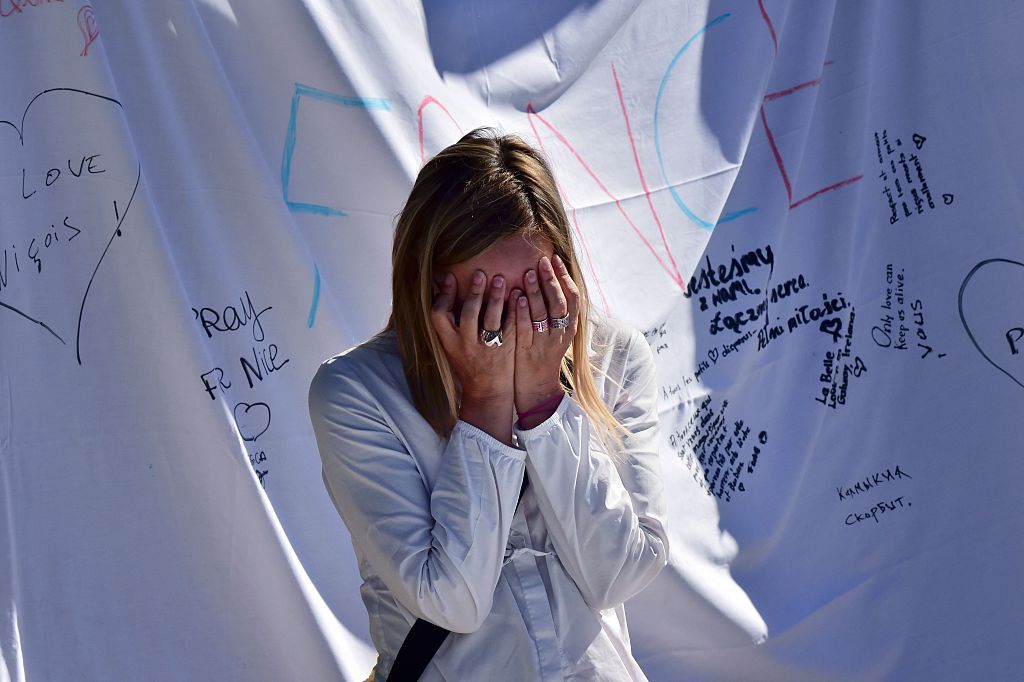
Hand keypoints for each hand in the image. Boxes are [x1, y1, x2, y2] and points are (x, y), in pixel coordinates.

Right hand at [431, 269, 517, 442]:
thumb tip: (446, 287)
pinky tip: (519, 296)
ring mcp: (486, 349)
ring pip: (491, 321)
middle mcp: (465, 345)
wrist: (487, 393)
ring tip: (501, 280)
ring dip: (497, 298)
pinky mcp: (505, 351)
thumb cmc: (468, 365)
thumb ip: (450, 322)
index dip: (444, 295)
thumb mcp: (452, 346)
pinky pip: (511, 328)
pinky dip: (515, 311)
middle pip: (468, 315)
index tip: (451, 277)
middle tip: (481, 273)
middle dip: (475, 293)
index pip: (438, 315)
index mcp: (448, 342)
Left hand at [515, 254, 578, 423]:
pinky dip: (522, 313)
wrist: (536, 389)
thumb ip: (554, 312)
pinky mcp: (527, 351)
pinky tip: (517, 298)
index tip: (555, 260)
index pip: (573, 298)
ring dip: (536, 292)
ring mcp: (544, 343)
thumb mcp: (555, 334)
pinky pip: (526, 329)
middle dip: (551, 280)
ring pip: (543, 314)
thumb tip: (551, 282)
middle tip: (541, 261)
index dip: (564, 278)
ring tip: (528, 273)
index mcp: (569, 328)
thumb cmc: (542, 357)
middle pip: (559, 303)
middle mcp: (559, 334)